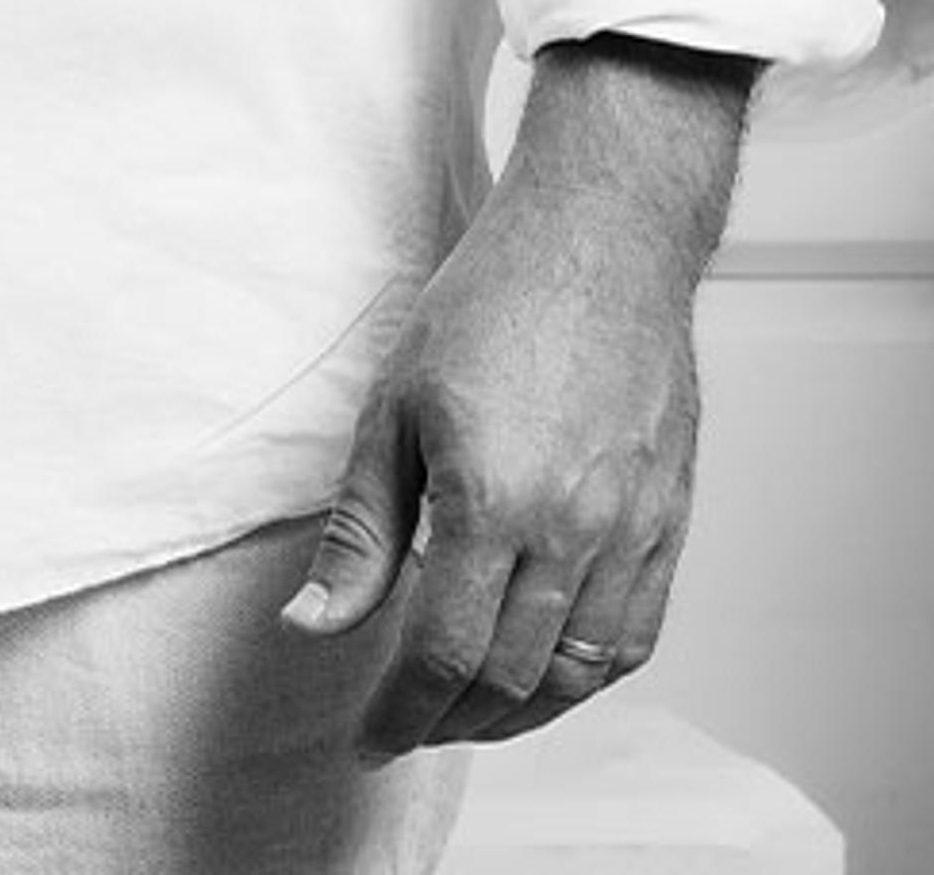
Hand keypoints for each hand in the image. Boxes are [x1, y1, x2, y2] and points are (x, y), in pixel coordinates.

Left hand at [283, 37, 751, 754]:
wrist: (597, 248)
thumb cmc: (487, 305)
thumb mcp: (390, 406)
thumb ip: (360, 530)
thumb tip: (315, 624)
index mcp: (491, 502)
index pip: (443, 654)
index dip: (402, 710)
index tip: (368, 737)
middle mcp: (572, 533)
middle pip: (510, 678)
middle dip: (451, 720)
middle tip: (407, 725)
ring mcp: (632, 535)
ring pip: (577, 673)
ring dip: (519, 713)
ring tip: (466, 715)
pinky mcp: (669, 526)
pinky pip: (633, 639)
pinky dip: (584, 677)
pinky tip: (545, 675)